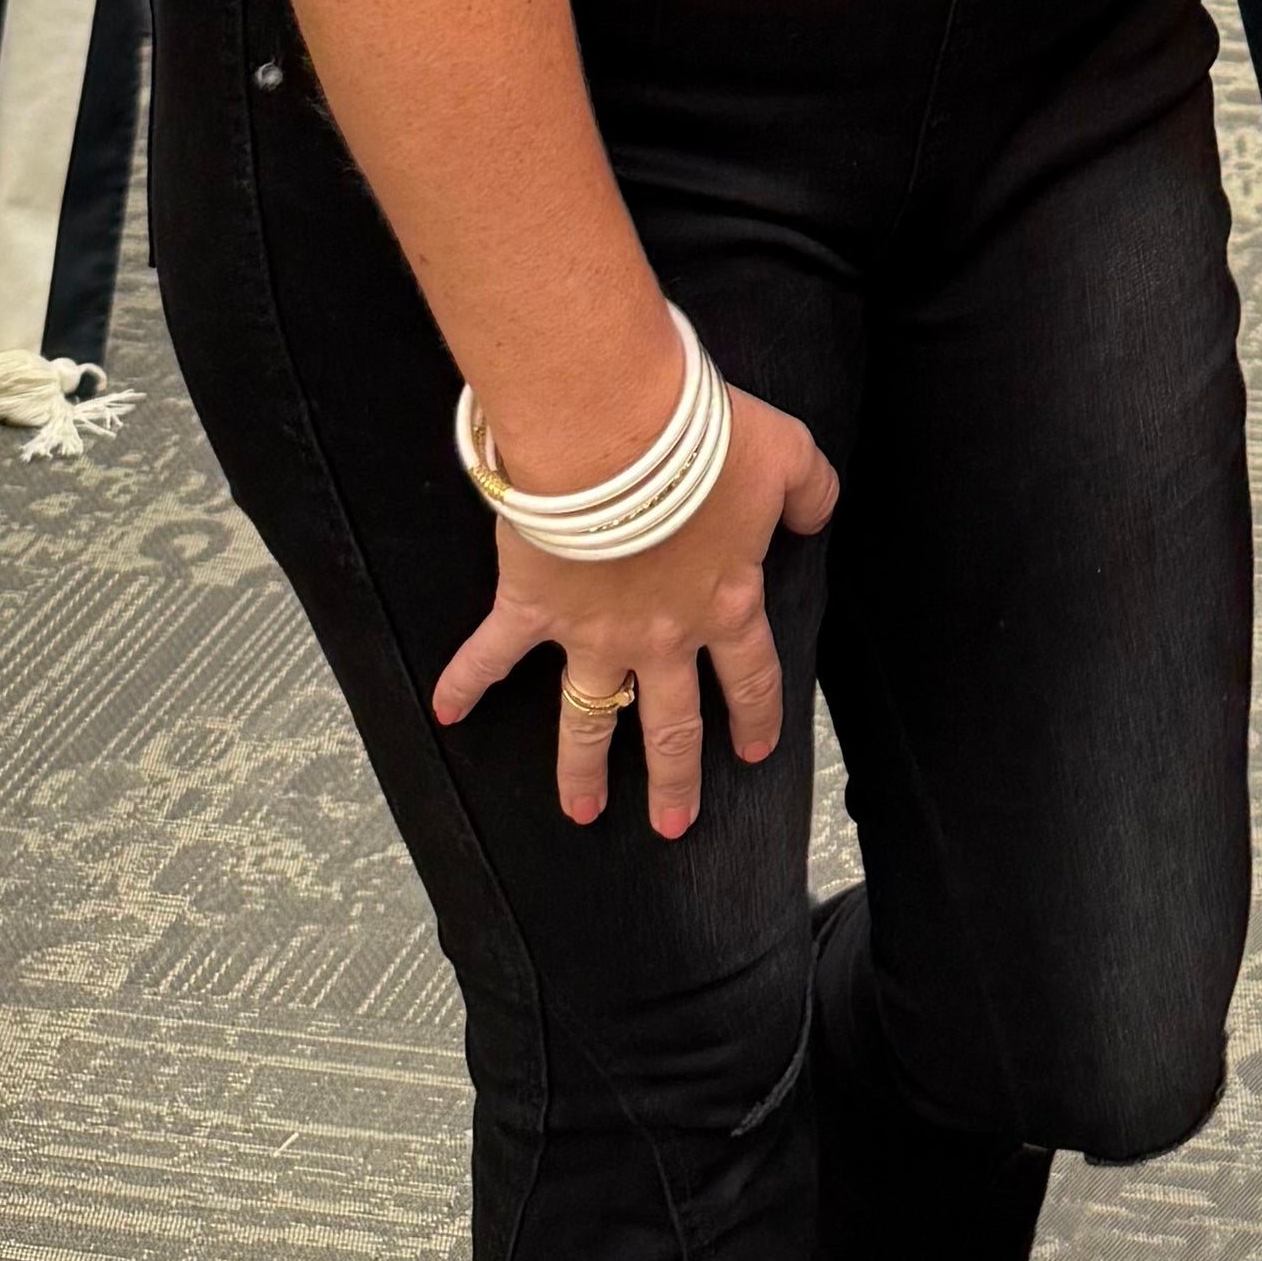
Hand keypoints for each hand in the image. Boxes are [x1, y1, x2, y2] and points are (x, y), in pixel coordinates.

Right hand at [431, 384, 840, 833]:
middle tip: (673, 826)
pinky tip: (447, 712)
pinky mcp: (532, 609)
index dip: (756, 716)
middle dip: (675, 779)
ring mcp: (593, 633)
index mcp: (725, 603)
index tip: (754, 754)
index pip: (751, 677)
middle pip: (672, 724)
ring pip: (589, 717)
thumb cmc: (703, 442)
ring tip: (582, 812)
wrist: (615, 434)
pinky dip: (465, 683)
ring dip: (582, 769)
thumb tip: (814, 514)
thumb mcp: (786, 455)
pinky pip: (492, 656)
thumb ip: (811, 491)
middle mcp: (661, 636)